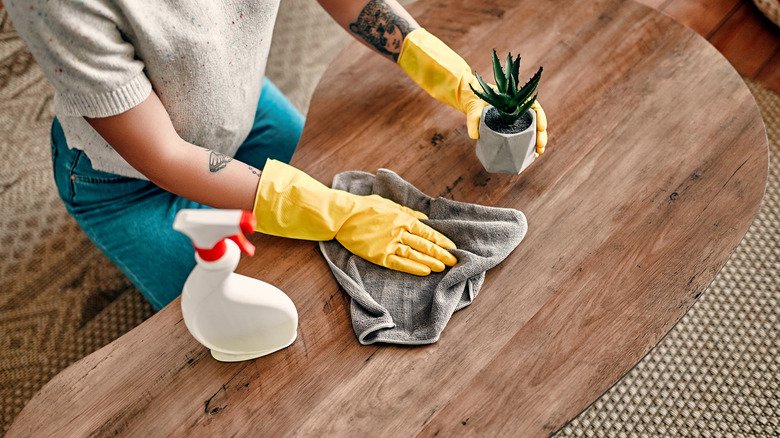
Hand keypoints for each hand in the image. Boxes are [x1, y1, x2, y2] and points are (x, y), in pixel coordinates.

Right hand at [335, 194, 456, 274]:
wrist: (343, 216)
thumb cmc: (365, 207)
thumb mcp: (389, 204)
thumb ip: (408, 212)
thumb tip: (424, 218)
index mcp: (403, 218)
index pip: (428, 232)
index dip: (442, 240)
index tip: (453, 247)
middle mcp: (399, 231)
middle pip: (425, 245)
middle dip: (441, 253)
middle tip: (454, 261)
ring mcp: (389, 244)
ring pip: (416, 255)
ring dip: (431, 262)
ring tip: (443, 268)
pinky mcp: (379, 255)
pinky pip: (400, 263)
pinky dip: (414, 268)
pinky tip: (425, 271)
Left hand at [398, 29, 548, 151]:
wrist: (471, 100)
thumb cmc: (475, 100)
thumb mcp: (473, 108)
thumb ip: (473, 120)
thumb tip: (474, 136)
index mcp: (515, 100)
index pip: (533, 106)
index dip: (540, 117)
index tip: (542, 127)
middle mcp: (518, 108)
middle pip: (535, 121)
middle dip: (540, 135)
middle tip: (540, 148)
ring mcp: (516, 118)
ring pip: (531, 129)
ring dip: (536, 141)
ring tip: (538, 153)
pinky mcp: (511, 126)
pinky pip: (522, 134)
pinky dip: (528, 143)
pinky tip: (530, 154)